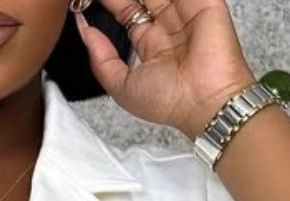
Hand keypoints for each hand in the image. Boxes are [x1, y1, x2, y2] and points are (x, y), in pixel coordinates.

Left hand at [74, 0, 258, 140]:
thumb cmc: (168, 101)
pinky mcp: (204, 1)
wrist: (204, 100)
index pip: (125, 11)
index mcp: (149, 43)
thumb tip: (85, 31)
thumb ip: (100, 58)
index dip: (108, 2)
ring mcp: (185, 10)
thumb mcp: (121, 86)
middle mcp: (167, 25)